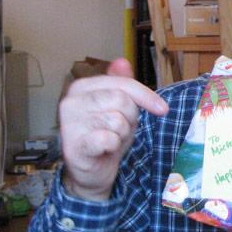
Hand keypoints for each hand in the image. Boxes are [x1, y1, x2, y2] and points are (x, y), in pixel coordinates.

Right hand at [59, 58, 168, 200]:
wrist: (91, 170)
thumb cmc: (105, 134)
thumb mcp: (119, 107)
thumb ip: (121, 84)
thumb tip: (122, 61)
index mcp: (81, 87)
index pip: (122, 83)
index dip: (146, 96)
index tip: (162, 109)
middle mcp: (70, 102)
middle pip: (121, 100)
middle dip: (130, 117)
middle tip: (120, 129)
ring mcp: (69, 124)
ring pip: (117, 120)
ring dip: (122, 133)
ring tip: (111, 139)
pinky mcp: (73, 146)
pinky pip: (108, 138)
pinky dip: (114, 145)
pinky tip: (105, 149)